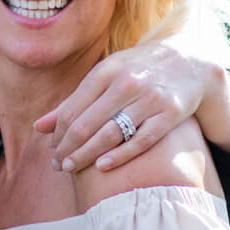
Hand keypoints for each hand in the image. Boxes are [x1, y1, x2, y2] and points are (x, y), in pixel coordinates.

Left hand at [36, 40, 229, 173]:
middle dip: (68, 149)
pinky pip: (141, 140)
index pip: (72, 110)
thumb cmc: (137, 71)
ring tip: (72, 168)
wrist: (190, 62)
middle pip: (86, 124)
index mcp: (105, 71)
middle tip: (59, 166)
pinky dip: (120, 155)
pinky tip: (102, 166)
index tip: (52, 153)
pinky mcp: (170, 113)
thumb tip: (39, 127)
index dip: (58, 135)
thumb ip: (73, 102)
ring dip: (86, 155)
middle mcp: (126, 83)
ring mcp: (149, 98)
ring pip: (111, 134)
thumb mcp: (105, 76)